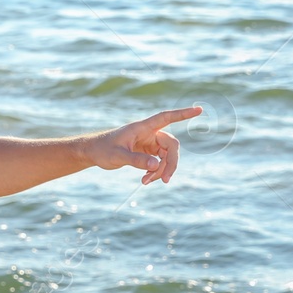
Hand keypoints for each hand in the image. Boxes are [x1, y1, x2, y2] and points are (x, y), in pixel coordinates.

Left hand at [86, 106, 200, 184]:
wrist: (93, 153)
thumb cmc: (103, 149)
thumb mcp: (117, 156)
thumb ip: (136, 160)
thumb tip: (156, 165)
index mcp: (143, 128)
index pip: (166, 117)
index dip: (183, 114)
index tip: (199, 110)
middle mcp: (149, 134)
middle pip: (171, 146)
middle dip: (170, 164)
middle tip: (164, 180)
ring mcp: (149, 143)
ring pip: (166, 157)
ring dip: (160, 171)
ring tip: (145, 183)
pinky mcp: (147, 152)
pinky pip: (159, 162)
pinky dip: (155, 172)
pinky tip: (145, 180)